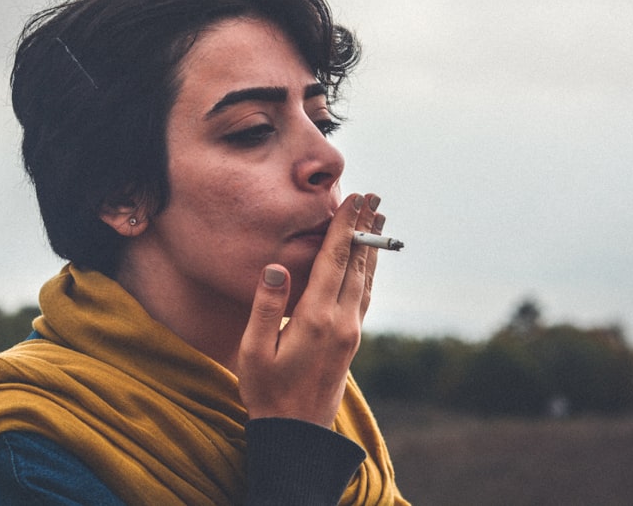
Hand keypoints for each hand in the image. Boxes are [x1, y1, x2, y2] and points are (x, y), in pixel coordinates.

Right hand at [238, 193, 382, 426]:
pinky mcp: (352, 342)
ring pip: (366, 279)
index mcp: (317, 319)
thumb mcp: (254, 351)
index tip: (354, 198)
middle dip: (365, 228)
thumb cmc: (267, 392)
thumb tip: (276, 267)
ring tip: (378, 220)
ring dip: (370, 247)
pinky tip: (366, 263)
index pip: (335, 261)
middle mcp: (342, 322)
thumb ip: (266, 307)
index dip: (345, 227)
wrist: (297, 435)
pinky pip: (365, 296)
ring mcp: (351, 333)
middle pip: (357, 264)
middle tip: (374, 197)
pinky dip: (367, 270)